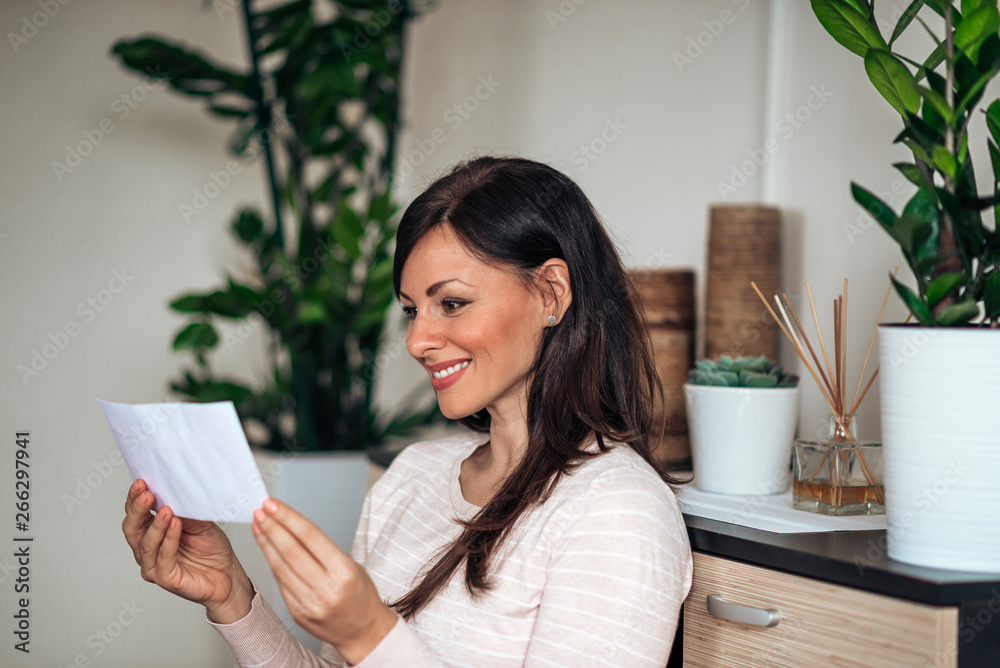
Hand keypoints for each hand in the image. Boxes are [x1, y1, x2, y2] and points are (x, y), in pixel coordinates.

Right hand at [122, 478, 253, 622]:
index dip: (135, 499)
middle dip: (138, 509)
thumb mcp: (198, 521)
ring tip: (166, 509)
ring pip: (146, 543)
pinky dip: (169, 540)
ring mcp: (153, 565)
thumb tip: (174, 488)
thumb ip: (183, 509)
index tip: (142, 482)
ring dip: (155, 524)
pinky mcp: (165, 578)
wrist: (227, 574)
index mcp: (151, 533)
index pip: (135, 515)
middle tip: (146, 493)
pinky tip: (176, 525)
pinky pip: (163, 557)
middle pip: (132, 528)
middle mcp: (147, 549)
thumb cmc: (211, 548)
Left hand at [252, 497, 397, 663]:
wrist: (364, 632)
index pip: (310, 536)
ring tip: (258, 525)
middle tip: (260, 511)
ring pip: (280, 567)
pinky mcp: (298, 614)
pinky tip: (266, 549)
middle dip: (272, 527)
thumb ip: (324, 551)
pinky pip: (281, 584)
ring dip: (266, 543)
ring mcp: (310, 603)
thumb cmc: (361, 595)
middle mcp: (326, 588)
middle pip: (291, 551)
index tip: (273, 504)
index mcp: (344, 572)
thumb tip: (292, 527)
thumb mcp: (353, 567)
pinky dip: (271, 563)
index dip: (288, 517)